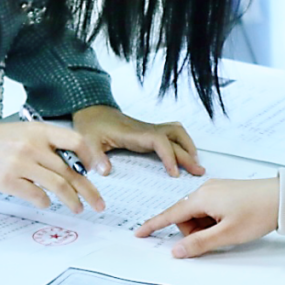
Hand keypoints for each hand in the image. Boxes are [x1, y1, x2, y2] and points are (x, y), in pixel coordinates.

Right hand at [0, 111, 104, 213]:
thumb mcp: (25, 131)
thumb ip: (47, 145)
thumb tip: (74, 167)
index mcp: (39, 130)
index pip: (75, 141)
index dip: (92, 156)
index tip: (102, 171)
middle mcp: (32, 145)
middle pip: (70, 171)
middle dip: (88, 190)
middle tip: (99, 204)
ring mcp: (20, 164)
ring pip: (58, 186)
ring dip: (72, 201)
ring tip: (78, 209)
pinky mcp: (7, 181)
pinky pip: (36, 196)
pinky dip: (45, 203)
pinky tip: (46, 204)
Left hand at [71, 105, 203, 176]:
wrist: (92, 111)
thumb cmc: (91, 126)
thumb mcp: (87, 142)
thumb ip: (95, 157)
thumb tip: (105, 171)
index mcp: (134, 133)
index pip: (159, 141)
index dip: (169, 156)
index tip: (174, 173)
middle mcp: (146, 129)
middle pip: (174, 137)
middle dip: (187, 155)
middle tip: (198, 172)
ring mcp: (149, 129)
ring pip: (176, 132)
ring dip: (188, 145)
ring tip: (195, 163)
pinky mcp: (149, 131)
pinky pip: (172, 134)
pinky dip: (182, 142)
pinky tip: (184, 154)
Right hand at [135, 178, 277, 257]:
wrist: (282, 197)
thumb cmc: (257, 212)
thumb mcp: (227, 234)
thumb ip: (199, 243)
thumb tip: (177, 250)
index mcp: (202, 198)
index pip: (170, 214)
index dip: (154, 225)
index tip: (140, 233)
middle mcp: (205, 189)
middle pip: (185, 217)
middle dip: (194, 232)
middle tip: (216, 238)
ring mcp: (215, 189)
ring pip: (198, 214)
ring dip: (205, 227)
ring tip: (228, 229)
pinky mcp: (224, 191)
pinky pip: (209, 209)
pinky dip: (213, 220)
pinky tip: (229, 223)